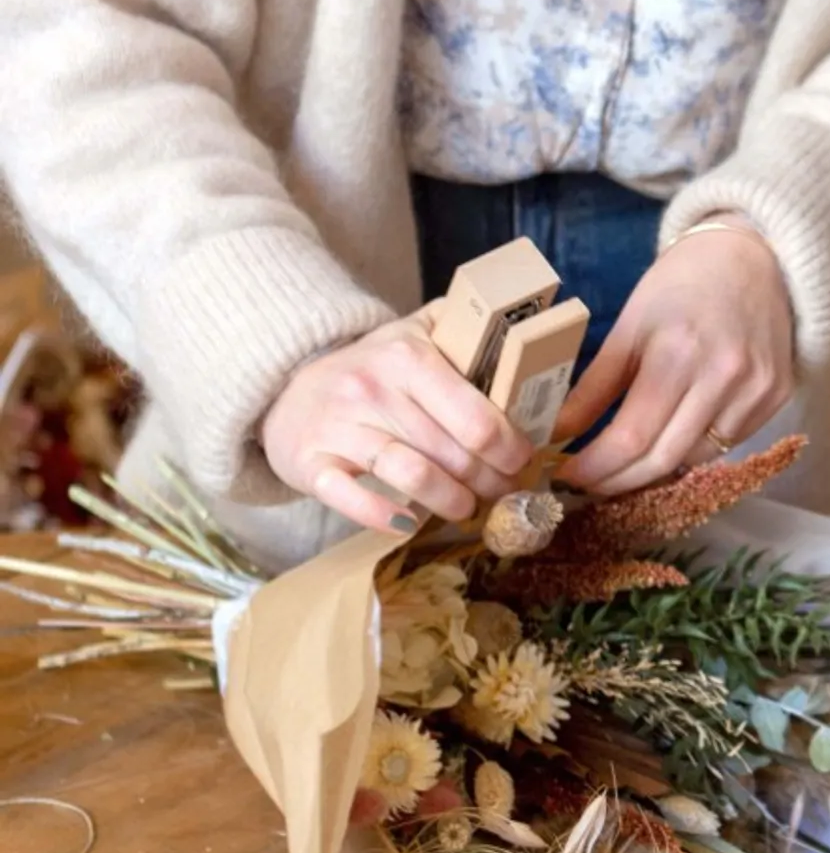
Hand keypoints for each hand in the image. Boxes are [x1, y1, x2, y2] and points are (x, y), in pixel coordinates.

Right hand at [262, 315, 533, 533]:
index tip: (522, 460)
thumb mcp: (411, 334)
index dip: (510, 448)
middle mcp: (373, 390)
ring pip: (414, 477)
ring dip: (452, 502)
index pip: (477, 417)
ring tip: (467, 507)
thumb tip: (522, 335)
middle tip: (503, 490)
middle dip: (490, 481)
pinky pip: (354, 499)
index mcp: (408, 357)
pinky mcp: (312, 464)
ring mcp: (340, 428)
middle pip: (454, 453)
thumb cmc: (367, 368)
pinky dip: (386, 518)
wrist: (284, 387)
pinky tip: (410, 524)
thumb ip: (461, 329)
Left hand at [556, 222, 795, 495]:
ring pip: (696, 458)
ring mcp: (757, 391)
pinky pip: (728, 444)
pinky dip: (693, 448)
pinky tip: (672, 436)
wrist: (755, 256)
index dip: (596, 467)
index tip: (567, 477)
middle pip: (663, 459)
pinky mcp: (777, 398)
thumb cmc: (683, 284)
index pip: (631, 437)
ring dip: (656, 467)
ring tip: (626, 462)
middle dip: (618, 481)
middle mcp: (724, 377)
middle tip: (588, 484)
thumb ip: (594, 386)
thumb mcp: (630, 325)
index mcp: (678, 353)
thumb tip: (557, 435)